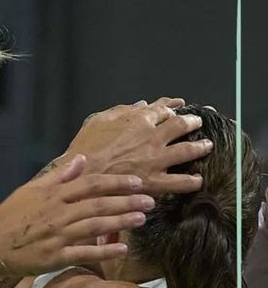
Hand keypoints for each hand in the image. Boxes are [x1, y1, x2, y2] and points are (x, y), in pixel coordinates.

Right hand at [0, 156, 151, 273]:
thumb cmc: (10, 216)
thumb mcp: (31, 190)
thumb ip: (59, 176)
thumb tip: (81, 159)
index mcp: (53, 195)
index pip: (91, 184)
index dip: (116, 182)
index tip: (137, 182)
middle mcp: (57, 214)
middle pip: (98, 204)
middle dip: (127, 201)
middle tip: (150, 201)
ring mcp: (56, 236)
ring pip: (95, 226)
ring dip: (120, 222)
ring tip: (141, 219)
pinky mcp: (54, 257)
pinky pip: (84, 253)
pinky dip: (104, 251)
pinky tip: (122, 249)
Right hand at [56, 97, 209, 194]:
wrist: (80, 178)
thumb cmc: (84, 150)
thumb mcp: (97, 121)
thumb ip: (120, 111)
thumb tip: (140, 105)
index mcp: (137, 121)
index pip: (162, 109)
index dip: (172, 107)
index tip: (177, 108)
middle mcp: (152, 138)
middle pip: (181, 125)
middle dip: (192, 122)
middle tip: (197, 122)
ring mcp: (156, 160)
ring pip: (188, 150)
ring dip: (201, 147)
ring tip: (207, 145)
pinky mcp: (155, 181)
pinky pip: (181, 182)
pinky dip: (192, 181)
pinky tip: (197, 180)